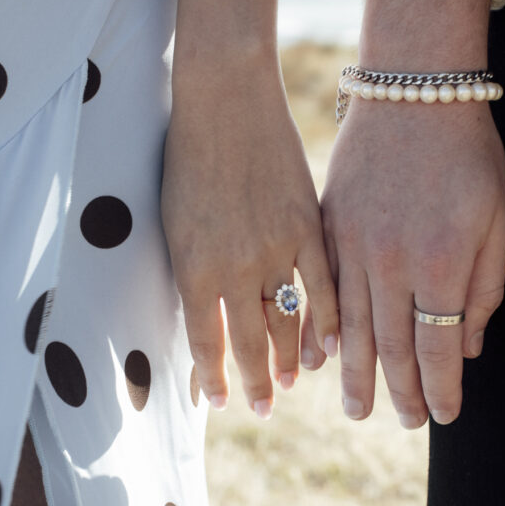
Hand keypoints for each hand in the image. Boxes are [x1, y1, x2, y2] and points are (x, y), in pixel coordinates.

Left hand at [161, 47, 338, 418]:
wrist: (225, 98)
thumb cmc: (188, 156)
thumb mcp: (174, 222)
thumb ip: (193, 272)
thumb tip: (206, 315)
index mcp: (193, 267)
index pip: (206, 342)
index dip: (214, 379)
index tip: (220, 403)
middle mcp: (235, 267)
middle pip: (249, 343)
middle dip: (256, 383)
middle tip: (264, 407)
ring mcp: (276, 248)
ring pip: (289, 321)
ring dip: (289, 358)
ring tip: (292, 382)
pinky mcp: (309, 226)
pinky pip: (324, 287)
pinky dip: (328, 321)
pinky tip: (330, 345)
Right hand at [301, 97, 504, 426]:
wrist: (411, 91)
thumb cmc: (466, 154)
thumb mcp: (497, 219)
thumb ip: (484, 288)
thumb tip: (468, 345)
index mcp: (439, 263)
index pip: (436, 346)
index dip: (440, 387)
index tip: (442, 415)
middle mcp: (389, 264)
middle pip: (390, 346)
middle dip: (398, 392)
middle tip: (401, 422)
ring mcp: (350, 246)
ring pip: (350, 326)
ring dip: (354, 373)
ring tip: (356, 408)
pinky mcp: (327, 226)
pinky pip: (321, 291)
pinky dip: (320, 328)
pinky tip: (317, 354)